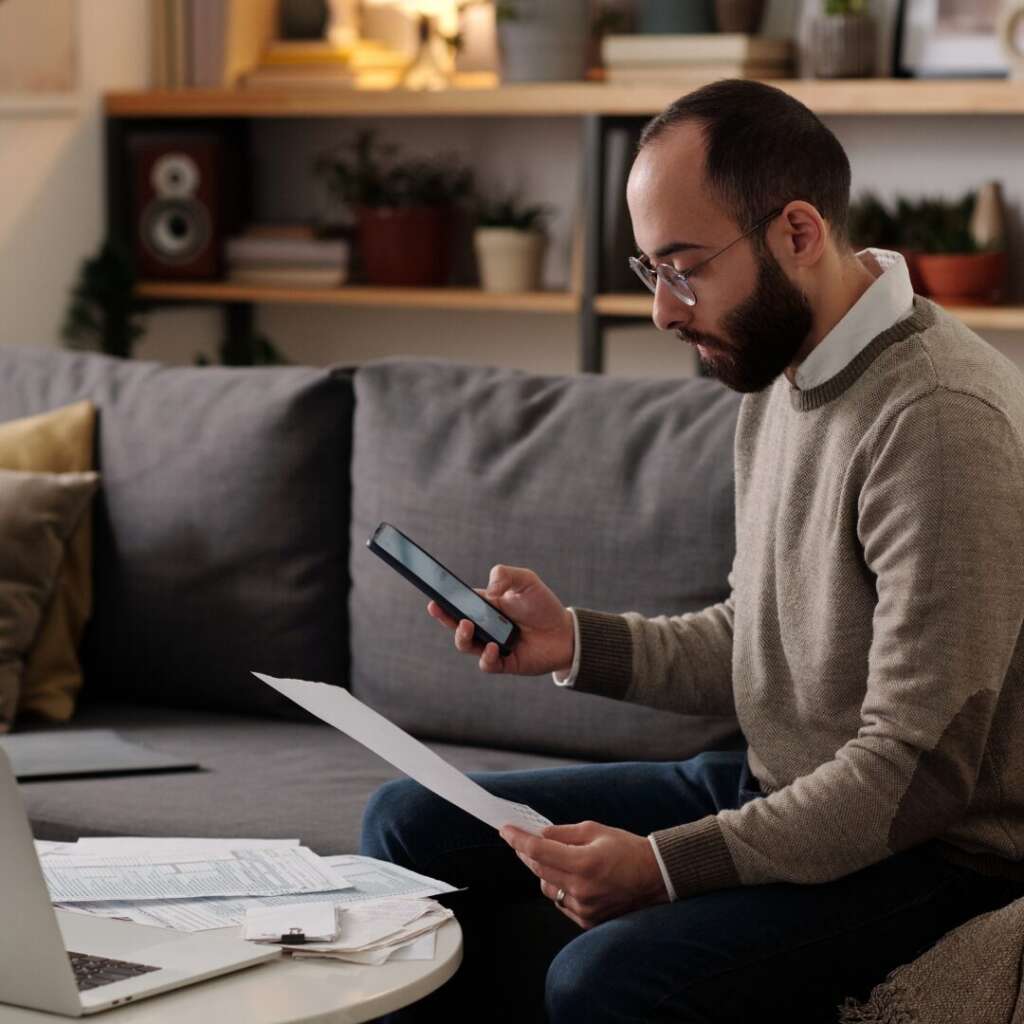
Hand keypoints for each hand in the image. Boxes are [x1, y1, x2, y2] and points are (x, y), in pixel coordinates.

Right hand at [427, 565, 573, 675]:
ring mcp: (491, 645)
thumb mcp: (526, 580)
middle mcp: (484, 626)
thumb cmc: (543, 605)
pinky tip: (493, 647)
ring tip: (467, 626)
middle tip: (437, 608)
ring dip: (461, 636)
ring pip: (465, 645)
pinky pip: (487, 664)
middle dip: (443, 617)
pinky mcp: (503, 662)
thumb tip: (488, 589)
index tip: (432, 595)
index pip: (458, 603)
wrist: (565, 633)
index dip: (443, 600)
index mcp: (485, 605)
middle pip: (455, 624)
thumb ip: (506, 575)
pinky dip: (486, 656)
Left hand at [499, 821, 669, 929]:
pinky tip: (568, 876)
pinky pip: (561, 902)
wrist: (656, 877)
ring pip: (547, 888)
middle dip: (527, 853)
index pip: (539, 851)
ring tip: (554, 857)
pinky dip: (559, 887)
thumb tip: (539, 835)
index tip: (506, 831)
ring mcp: (584, 908)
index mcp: (584, 863)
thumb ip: (563, 833)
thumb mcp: (595, 830)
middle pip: (539, 870)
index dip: (518, 840)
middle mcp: (581, 889)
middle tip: (521, 840)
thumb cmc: (628, 850)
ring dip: (544, 871)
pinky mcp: (587, 920)